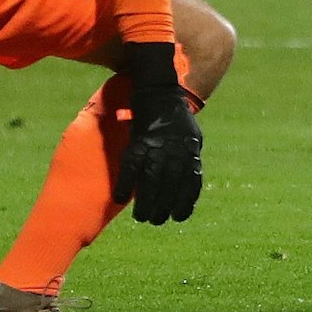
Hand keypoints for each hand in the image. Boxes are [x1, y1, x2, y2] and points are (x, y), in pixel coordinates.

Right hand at [113, 43, 203, 224]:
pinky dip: (125, 184)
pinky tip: (120, 199)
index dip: (186, 202)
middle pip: (170, 186)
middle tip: (155, 221)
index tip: (180, 217)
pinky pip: (130, 167)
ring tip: (142, 218)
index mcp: (190, 150)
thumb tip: (191, 178)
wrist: (158, 90)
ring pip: (151, 181)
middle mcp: (176, 150)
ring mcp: (157, 146)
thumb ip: (190, 156)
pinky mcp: (138, 141)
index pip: (191, 183)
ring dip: (145, 202)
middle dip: (164, 207)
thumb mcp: (191, 135)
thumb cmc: (175, 116)